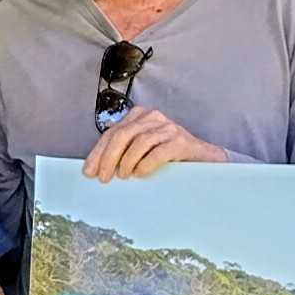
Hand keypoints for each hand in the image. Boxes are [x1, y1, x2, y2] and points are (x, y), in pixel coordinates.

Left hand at [83, 107, 227, 181]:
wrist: (204, 160)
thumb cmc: (170, 156)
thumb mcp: (143, 150)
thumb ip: (124, 151)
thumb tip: (99, 168)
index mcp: (140, 117)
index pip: (112, 132)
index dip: (98, 152)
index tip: (89, 171)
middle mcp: (153, 118)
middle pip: (122, 135)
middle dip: (108, 158)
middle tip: (104, 178)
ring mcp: (168, 128)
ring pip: (138, 142)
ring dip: (126, 162)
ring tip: (123, 177)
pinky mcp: (181, 141)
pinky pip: (158, 152)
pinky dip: (145, 164)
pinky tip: (140, 174)